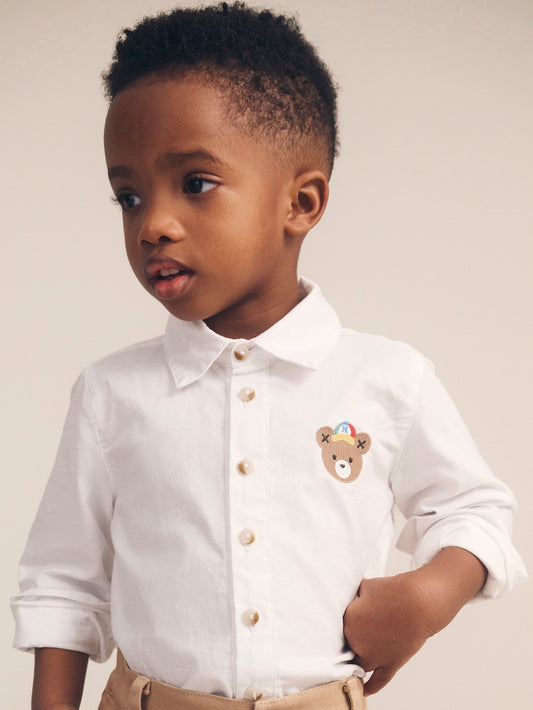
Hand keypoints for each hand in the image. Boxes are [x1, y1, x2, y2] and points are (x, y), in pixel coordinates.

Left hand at [343, 547, 486, 695]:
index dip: (354, 616)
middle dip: (358, 634)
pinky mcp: (390, 663)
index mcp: (349, 620)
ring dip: (360, 660)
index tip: (362, 612)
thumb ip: (357, 594)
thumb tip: (356, 595)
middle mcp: (357, 641)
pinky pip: (378, 680)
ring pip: (360, 662)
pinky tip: (364, 690)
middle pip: (351, 642)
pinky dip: (371, 687)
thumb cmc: (395, 590)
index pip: (344, 622)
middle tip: (370, 625)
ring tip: (363, 655)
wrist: (419, 601)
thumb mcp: (367, 586)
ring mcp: (374, 655)